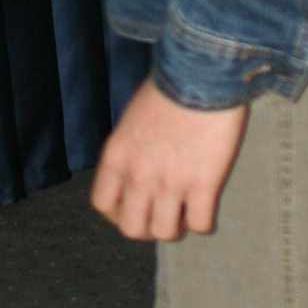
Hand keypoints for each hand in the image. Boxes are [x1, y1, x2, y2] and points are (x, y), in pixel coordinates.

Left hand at [88, 76, 247, 242]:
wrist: (201, 75)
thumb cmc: (169, 89)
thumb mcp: (132, 119)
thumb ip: (131, 149)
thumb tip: (138, 166)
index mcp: (116, 157)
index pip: (102, 204)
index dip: (118, 213)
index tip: (134, 207)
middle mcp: (138, 175)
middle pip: (131, 229)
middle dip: (147, 227)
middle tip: (161, 215)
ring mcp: (170, 183)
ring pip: (164, 233)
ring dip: (175, 227)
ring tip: (184, 211)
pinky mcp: (203, 185)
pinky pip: (199, 224)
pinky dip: (203, 221)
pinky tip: (205, 205)